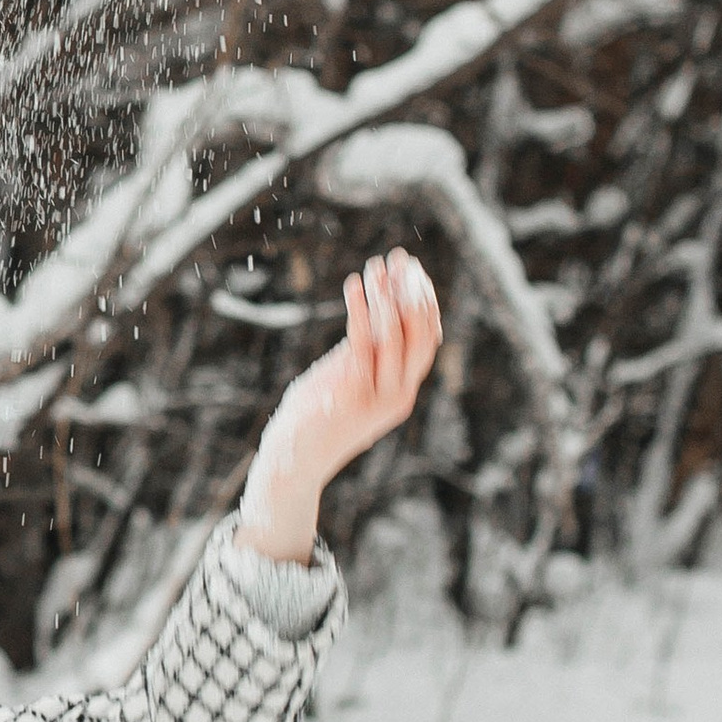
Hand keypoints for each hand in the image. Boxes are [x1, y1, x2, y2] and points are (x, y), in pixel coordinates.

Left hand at [237, 249, 441, 565]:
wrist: (294, 463)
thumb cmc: (316, 419)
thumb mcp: (348, 380)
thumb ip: (365, 354)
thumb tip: (373, 313)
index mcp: (402, 391)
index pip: (428, 339)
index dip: (424, 302)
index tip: (414, 270)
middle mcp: (399, 394)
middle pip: (419, 334)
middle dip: (412, 291)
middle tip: (400, 258)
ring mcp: (378, 396)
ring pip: (395, 335)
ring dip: (386, 295)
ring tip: (376, 266)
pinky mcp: (351, 393)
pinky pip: (361, 342)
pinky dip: (360, 309)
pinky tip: (354, 285)